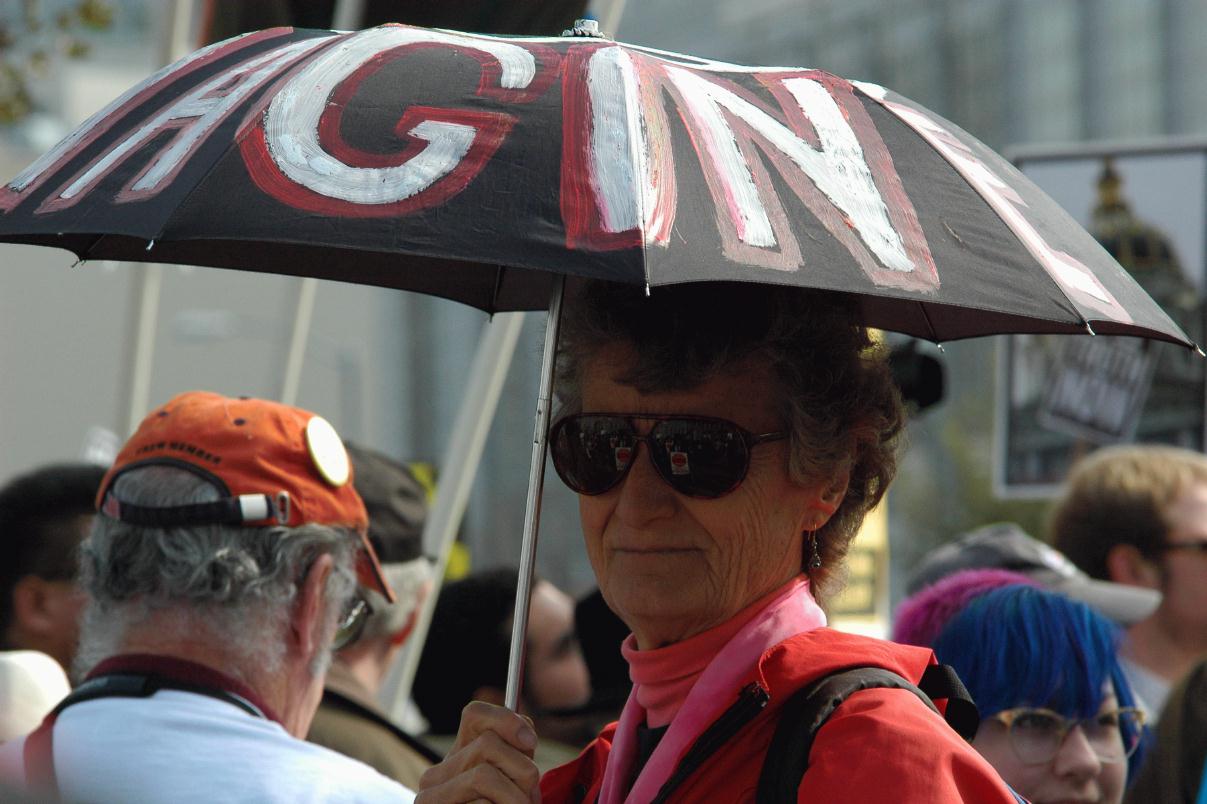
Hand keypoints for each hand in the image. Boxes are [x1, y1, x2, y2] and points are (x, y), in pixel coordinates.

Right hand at [416, 701, 541, 802]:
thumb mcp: (514, 786)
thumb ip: (517, 756)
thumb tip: (526, 734)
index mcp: (458, 761)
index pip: (475, 715)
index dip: (507, 721)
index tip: (530, 743)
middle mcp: (435, 776)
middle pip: (489, 745)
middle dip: (522, 772)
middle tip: (530, 800)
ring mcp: (430, 800)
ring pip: (485, 774)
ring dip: (516, 798)